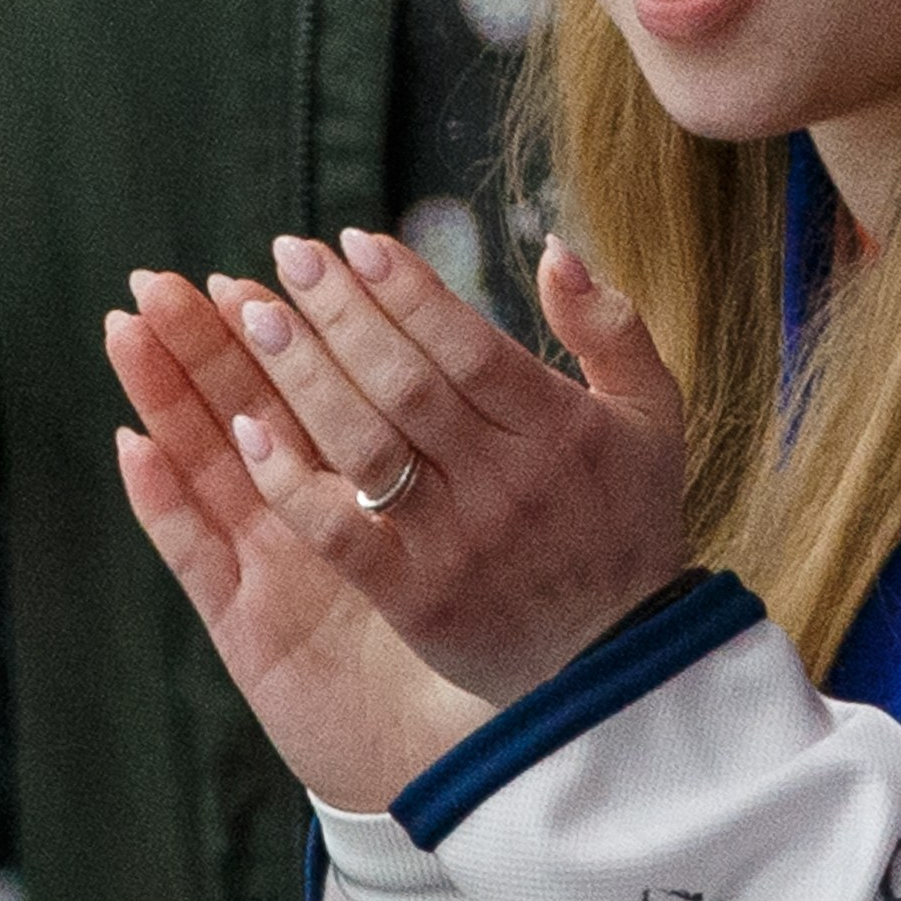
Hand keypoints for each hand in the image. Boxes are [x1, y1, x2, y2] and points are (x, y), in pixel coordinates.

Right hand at [109, 277, 487, 808]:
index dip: (293, 330)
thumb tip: (486, 351)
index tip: (267, 265)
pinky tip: (135, 446)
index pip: (321, 392)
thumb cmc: (491, 632)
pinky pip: (198, 557)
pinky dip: (162, 502)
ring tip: (128, 326)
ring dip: (165, 397)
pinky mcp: (249, 628)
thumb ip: (493, 438)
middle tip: (166, 275)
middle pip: (246, 414)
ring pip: (206, 468)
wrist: (469, 746)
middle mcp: (310, 523)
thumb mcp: (504, 522)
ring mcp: (272, 572)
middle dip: (208, 344)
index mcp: (368, 488)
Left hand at [135, 229, 690, 711]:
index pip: (469, 345)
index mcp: (564, 431)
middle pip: (406, 383)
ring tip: (252, 315)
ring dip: (302, 376)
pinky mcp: (417, 600)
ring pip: (365, 446)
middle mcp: (510, 483)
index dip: (407, 289)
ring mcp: (459, 544)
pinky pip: (339, 534)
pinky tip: (247, 430)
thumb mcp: (652, 415)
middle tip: (286, 254)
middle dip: (340, 313)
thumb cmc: (627, 519)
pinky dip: (290, 482)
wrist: (620, 658)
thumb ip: (612, 327)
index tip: (352, 241)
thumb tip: (553, 249)